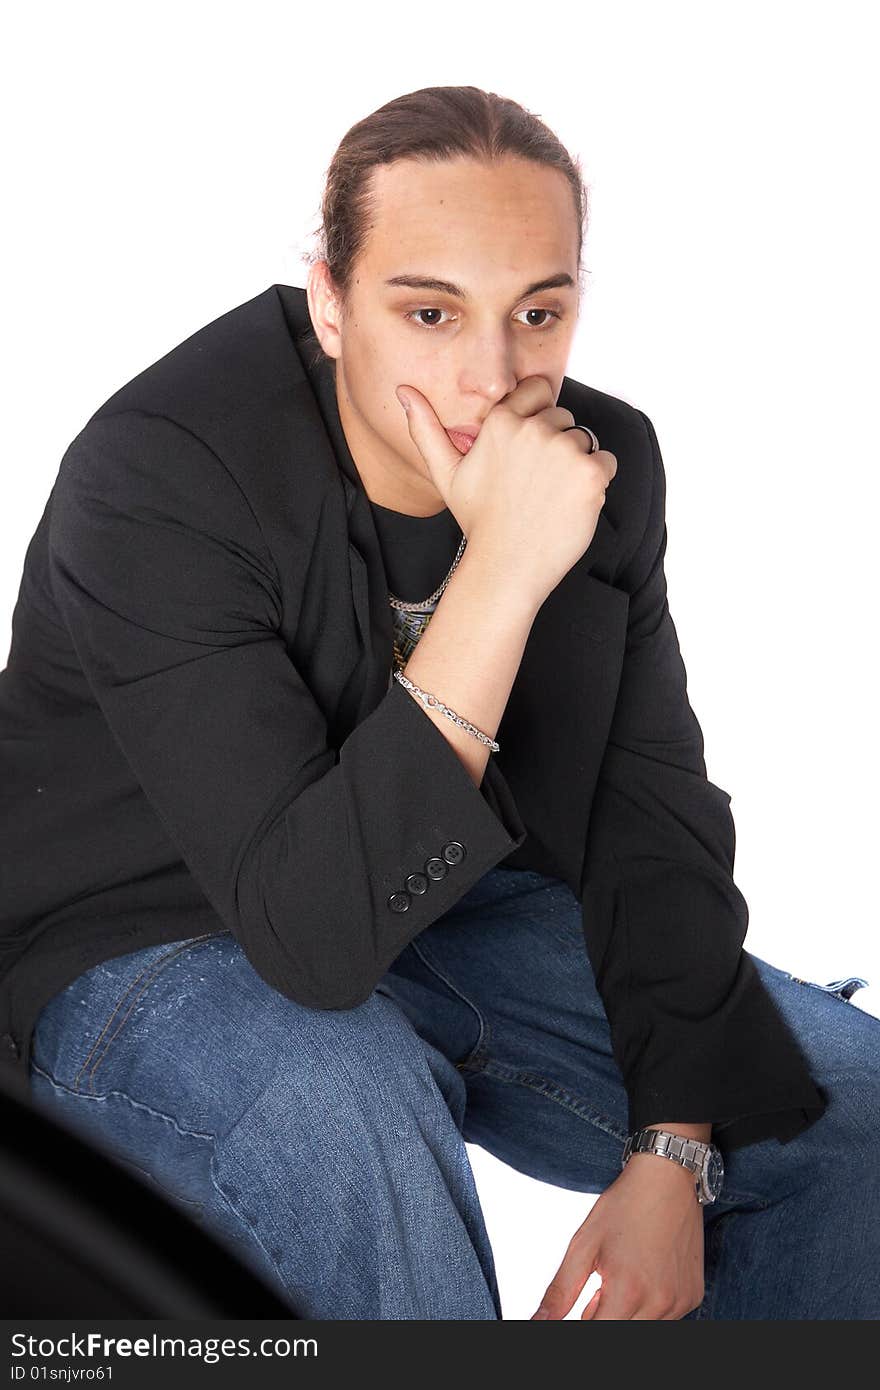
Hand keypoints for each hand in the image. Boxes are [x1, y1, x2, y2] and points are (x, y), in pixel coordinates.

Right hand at [396, 375, 616, 607]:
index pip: (538, 390)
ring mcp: (564, 450)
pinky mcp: (590, 472)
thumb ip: (426, 429)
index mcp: (501, 422)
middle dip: (556, 445)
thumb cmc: (479, 522)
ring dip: (576, 464)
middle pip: (563, 418)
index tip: (529, 450)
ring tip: (551, 497)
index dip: (538, 417)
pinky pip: (606, 461)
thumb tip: (403, 392)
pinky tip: (570, 504)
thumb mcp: (446, 474)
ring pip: (585, 441)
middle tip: (536, 484)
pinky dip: (596, 482)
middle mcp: (533, 429)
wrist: (506, 567)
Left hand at [530, 1154, 705, 1319]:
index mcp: (628, 1291)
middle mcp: (660, 1303)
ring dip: (626, 1315)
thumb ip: (560, 1291)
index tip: (585, 1303)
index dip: (585, 1321)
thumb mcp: (583, 1244)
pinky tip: (642, 1278)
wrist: (667, 1178)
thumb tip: (539, 1322)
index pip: (600, 1333)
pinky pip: (667, 1318)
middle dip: (603, 1318)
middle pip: (622, 1333)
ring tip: (620, 1280)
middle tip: (598, 1289)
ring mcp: (680, 1302)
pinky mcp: (693, 1296)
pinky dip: (649, 1307)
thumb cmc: (623, 1206)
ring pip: (644, 1328)